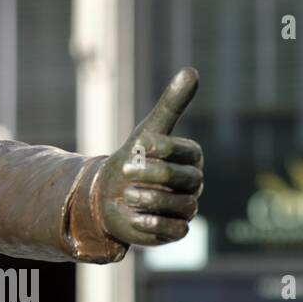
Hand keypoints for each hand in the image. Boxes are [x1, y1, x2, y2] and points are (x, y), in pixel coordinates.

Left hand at [95, 67, 203, 246]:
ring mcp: (186, 208)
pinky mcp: (175, 230)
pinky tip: (135, 217)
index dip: (164, 149)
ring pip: (181, 206)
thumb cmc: (133, 158)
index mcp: (191, 159)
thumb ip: (171, 104)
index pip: (187, 153)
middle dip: (154, 174)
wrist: (109, 194)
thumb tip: (192, 70)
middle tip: (126, 172)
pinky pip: (176, 230)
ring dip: (151, 200)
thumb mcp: (148, 131)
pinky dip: (155, 224)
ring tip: (126, 195)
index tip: (140, 145)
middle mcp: (193, 184)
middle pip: (184, 180)